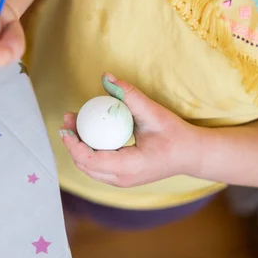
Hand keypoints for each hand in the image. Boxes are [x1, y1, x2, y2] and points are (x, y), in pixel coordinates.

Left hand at [59, 73, 201, 186]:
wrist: (191, 154)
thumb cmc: (175, 134)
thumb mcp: (152, 112)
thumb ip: (128, 94)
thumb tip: (106, 76)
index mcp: (128, 167)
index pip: (89, 159)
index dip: (72, 143)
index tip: (65, 125)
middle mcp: (122, 179)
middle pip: (84, 165)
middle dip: (71, 143)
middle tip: (68, 118)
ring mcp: (122, 181)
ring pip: (89, 168)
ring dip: (77, 148)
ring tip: (74, 123)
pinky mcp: (123, 178)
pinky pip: (98, 167)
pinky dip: (88, 151)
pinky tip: (88, 132)